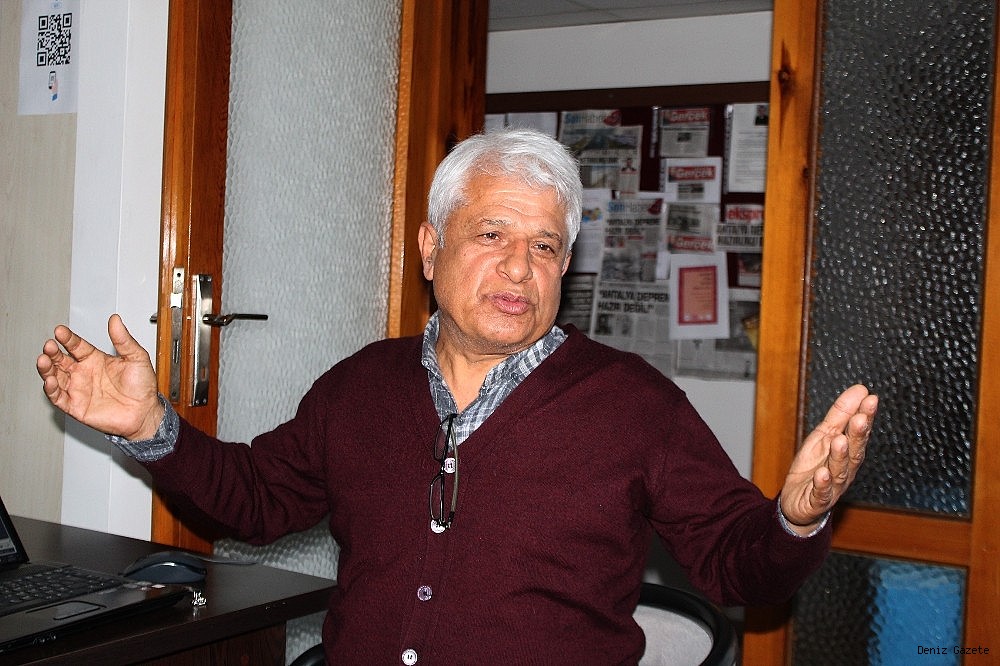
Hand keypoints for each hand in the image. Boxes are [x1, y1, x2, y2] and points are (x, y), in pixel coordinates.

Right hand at [37, 314, 162, 440]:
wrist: (145, 412)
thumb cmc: (142, 387)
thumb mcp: (136, 358)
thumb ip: (124, 339)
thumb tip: (116, 320)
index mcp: (95, 360)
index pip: (76, 345)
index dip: (67, 338)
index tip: (60, 331)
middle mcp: (84, 373)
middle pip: (60, 360)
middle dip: (52, 352)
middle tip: (49, 345)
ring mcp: (78, 389)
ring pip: (55, 376)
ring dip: (46, 368)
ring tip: (43, 359)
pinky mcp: (76, 406)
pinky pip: (58, 397)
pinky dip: (51, 389)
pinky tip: (50, 380)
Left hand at [779, 384, 877, 534]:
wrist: (798, 502)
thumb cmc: (815, 467)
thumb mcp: (824, 436)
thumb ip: (841, 415)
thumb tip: (861, 389)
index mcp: (848, 452)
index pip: (859, 432)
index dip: (866, 416)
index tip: (871, 398)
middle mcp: (845, 470)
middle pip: (854, 451)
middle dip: (858, 435)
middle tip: (861, 417)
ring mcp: (832, 487)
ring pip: (839, 471)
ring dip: (840, 456)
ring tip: (840, 440)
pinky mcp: (816, 501)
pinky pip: (821, 493)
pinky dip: (822, 484)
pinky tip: (822, 473)